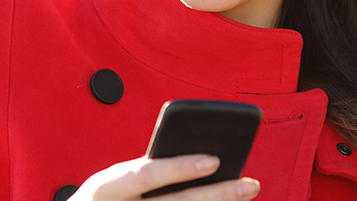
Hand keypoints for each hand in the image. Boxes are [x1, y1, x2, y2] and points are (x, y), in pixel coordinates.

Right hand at [67, 154, 260, 199]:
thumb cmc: (105, 200)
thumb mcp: (113, 183)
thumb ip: (144, 173)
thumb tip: (203, 162)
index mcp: (106, 188)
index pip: (146, 175)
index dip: (179, 168)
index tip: (214, 159)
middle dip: (218, 194)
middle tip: (250, 184)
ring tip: (244, 196)